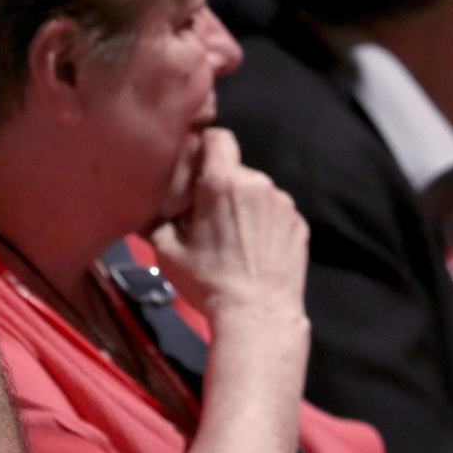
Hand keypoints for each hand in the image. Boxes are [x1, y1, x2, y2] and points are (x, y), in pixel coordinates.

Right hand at [150, 129, 308, 321]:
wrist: (258, 315)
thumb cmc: (207, 282)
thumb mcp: (166, 252)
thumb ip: (157, 218)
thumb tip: (152, 205)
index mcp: (222, 183)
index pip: (218, 136)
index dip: (204, 146)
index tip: (195, 169)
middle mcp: (258, 183)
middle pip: (235, 169)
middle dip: (221, 186)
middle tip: (207, 217)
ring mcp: (283, 203)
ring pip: (257, 191)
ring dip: (244, 205)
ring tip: (234, 239)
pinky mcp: (300, 224)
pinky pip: (276, 212)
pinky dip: (264, 223)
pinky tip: (255, 250)